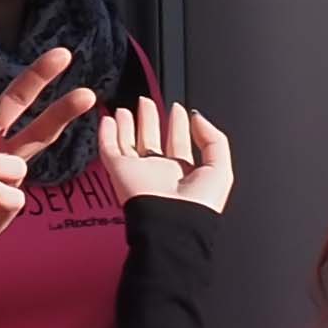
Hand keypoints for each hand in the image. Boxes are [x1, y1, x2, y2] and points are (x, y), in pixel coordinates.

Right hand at [100, 97, 231, 212]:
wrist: (173, 226)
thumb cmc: (199, 207)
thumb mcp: (221, 168)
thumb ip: (213, 138)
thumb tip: (197, 117)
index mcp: (184, 173)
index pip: (179, 142)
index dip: (178, 124)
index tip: (177, 108)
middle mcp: (160, 172)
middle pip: (152, 139)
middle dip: (150, 119)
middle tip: (148, 101)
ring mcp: (138, 171)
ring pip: (128, 142)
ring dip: (126, 124)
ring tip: (125, 108)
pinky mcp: (120, 172)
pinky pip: (109, 149)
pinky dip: (106, 133)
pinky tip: (108, 119)